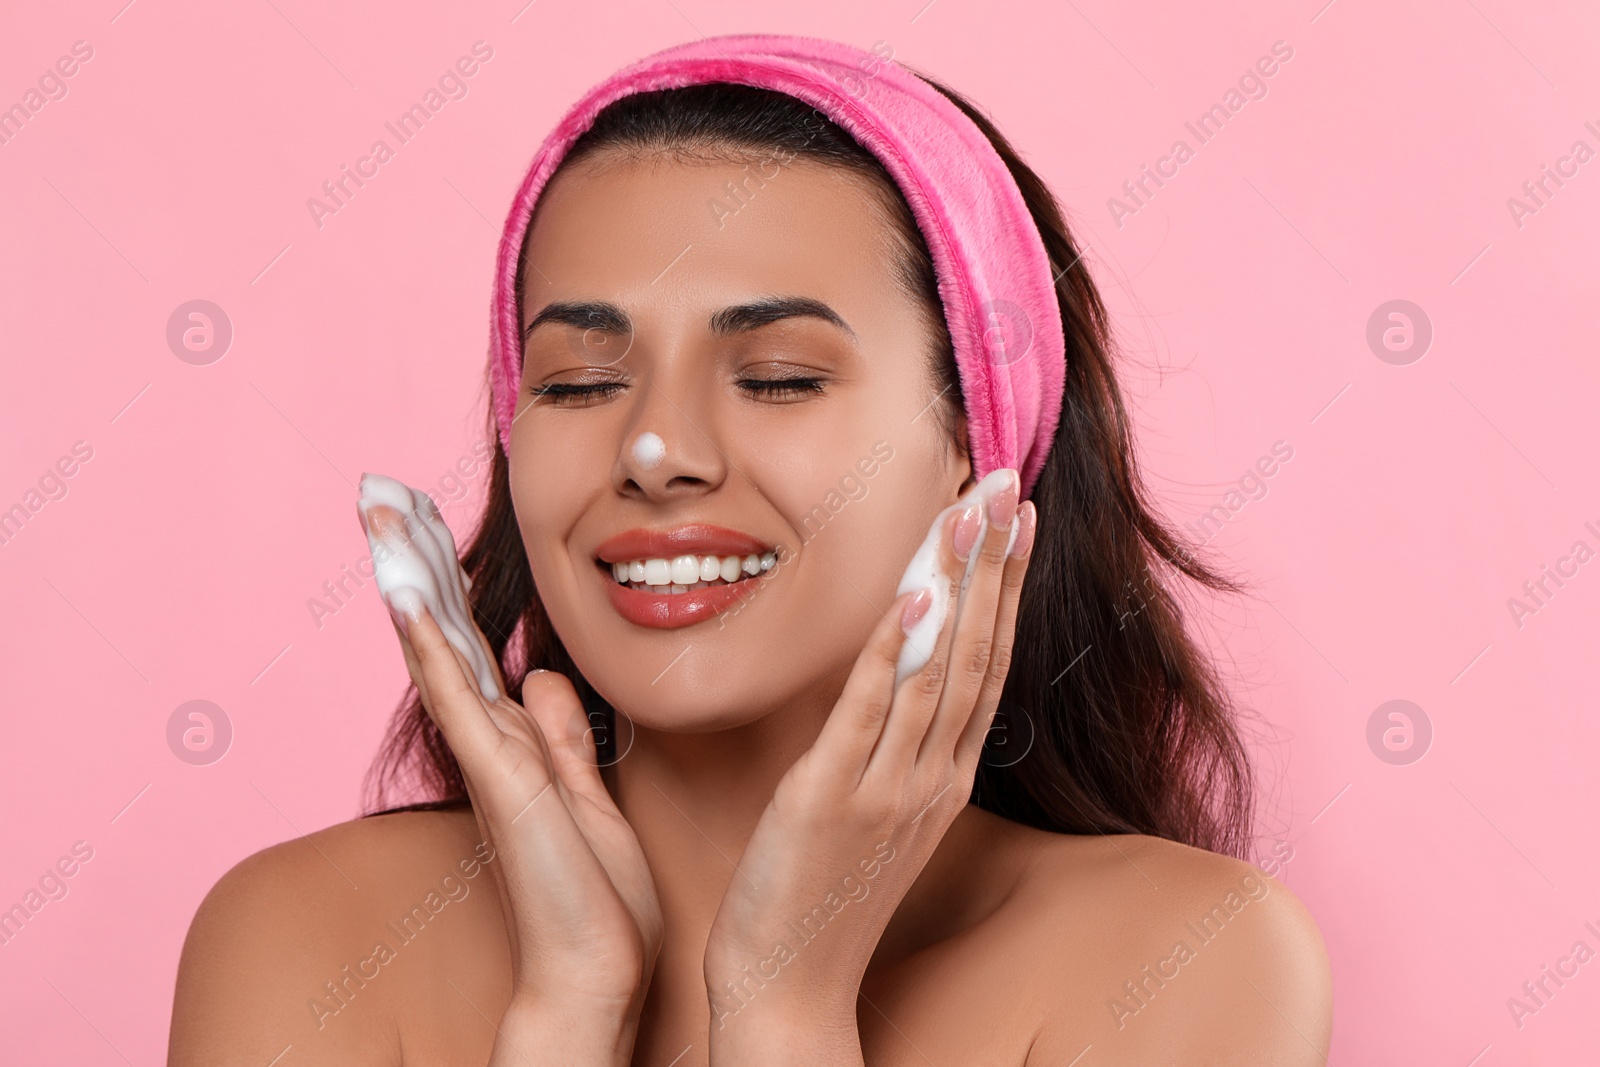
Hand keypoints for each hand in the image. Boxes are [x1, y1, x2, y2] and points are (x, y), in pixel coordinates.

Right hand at [356, 480, 663, 1050]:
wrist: (597, 972)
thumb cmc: (599, 900)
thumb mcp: (591, 796)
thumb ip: (564, 738)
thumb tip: (544, 679)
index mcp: (516, 744)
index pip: (475, 647)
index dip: (450, 585)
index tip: (429, 523)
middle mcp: (491, 745)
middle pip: (444, 637)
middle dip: (414, 564)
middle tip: (383, 494)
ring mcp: (488, 761)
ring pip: (439, 653)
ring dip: (409, 581)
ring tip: (379, 514)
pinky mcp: (499, 782)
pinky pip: (459, 701)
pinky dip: (431, 646)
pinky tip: (406, 596)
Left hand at [701, 468, 1037, 1062]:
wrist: (790, 986)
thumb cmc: (825, 894)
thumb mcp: (878, 813)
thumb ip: (897, 745)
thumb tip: (901, 674)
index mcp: (945, 776)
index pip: (987, 664)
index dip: (1004, 587)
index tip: (1018, 521)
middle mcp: (932, 776)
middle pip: (978, 653)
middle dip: (996, 565)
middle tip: (1011, 486)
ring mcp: (889, 787)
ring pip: (938, 671)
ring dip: (957, 586)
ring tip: (973, 514)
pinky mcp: (832, 798)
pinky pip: (871, 713)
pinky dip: (896, 652)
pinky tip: (913, 599)